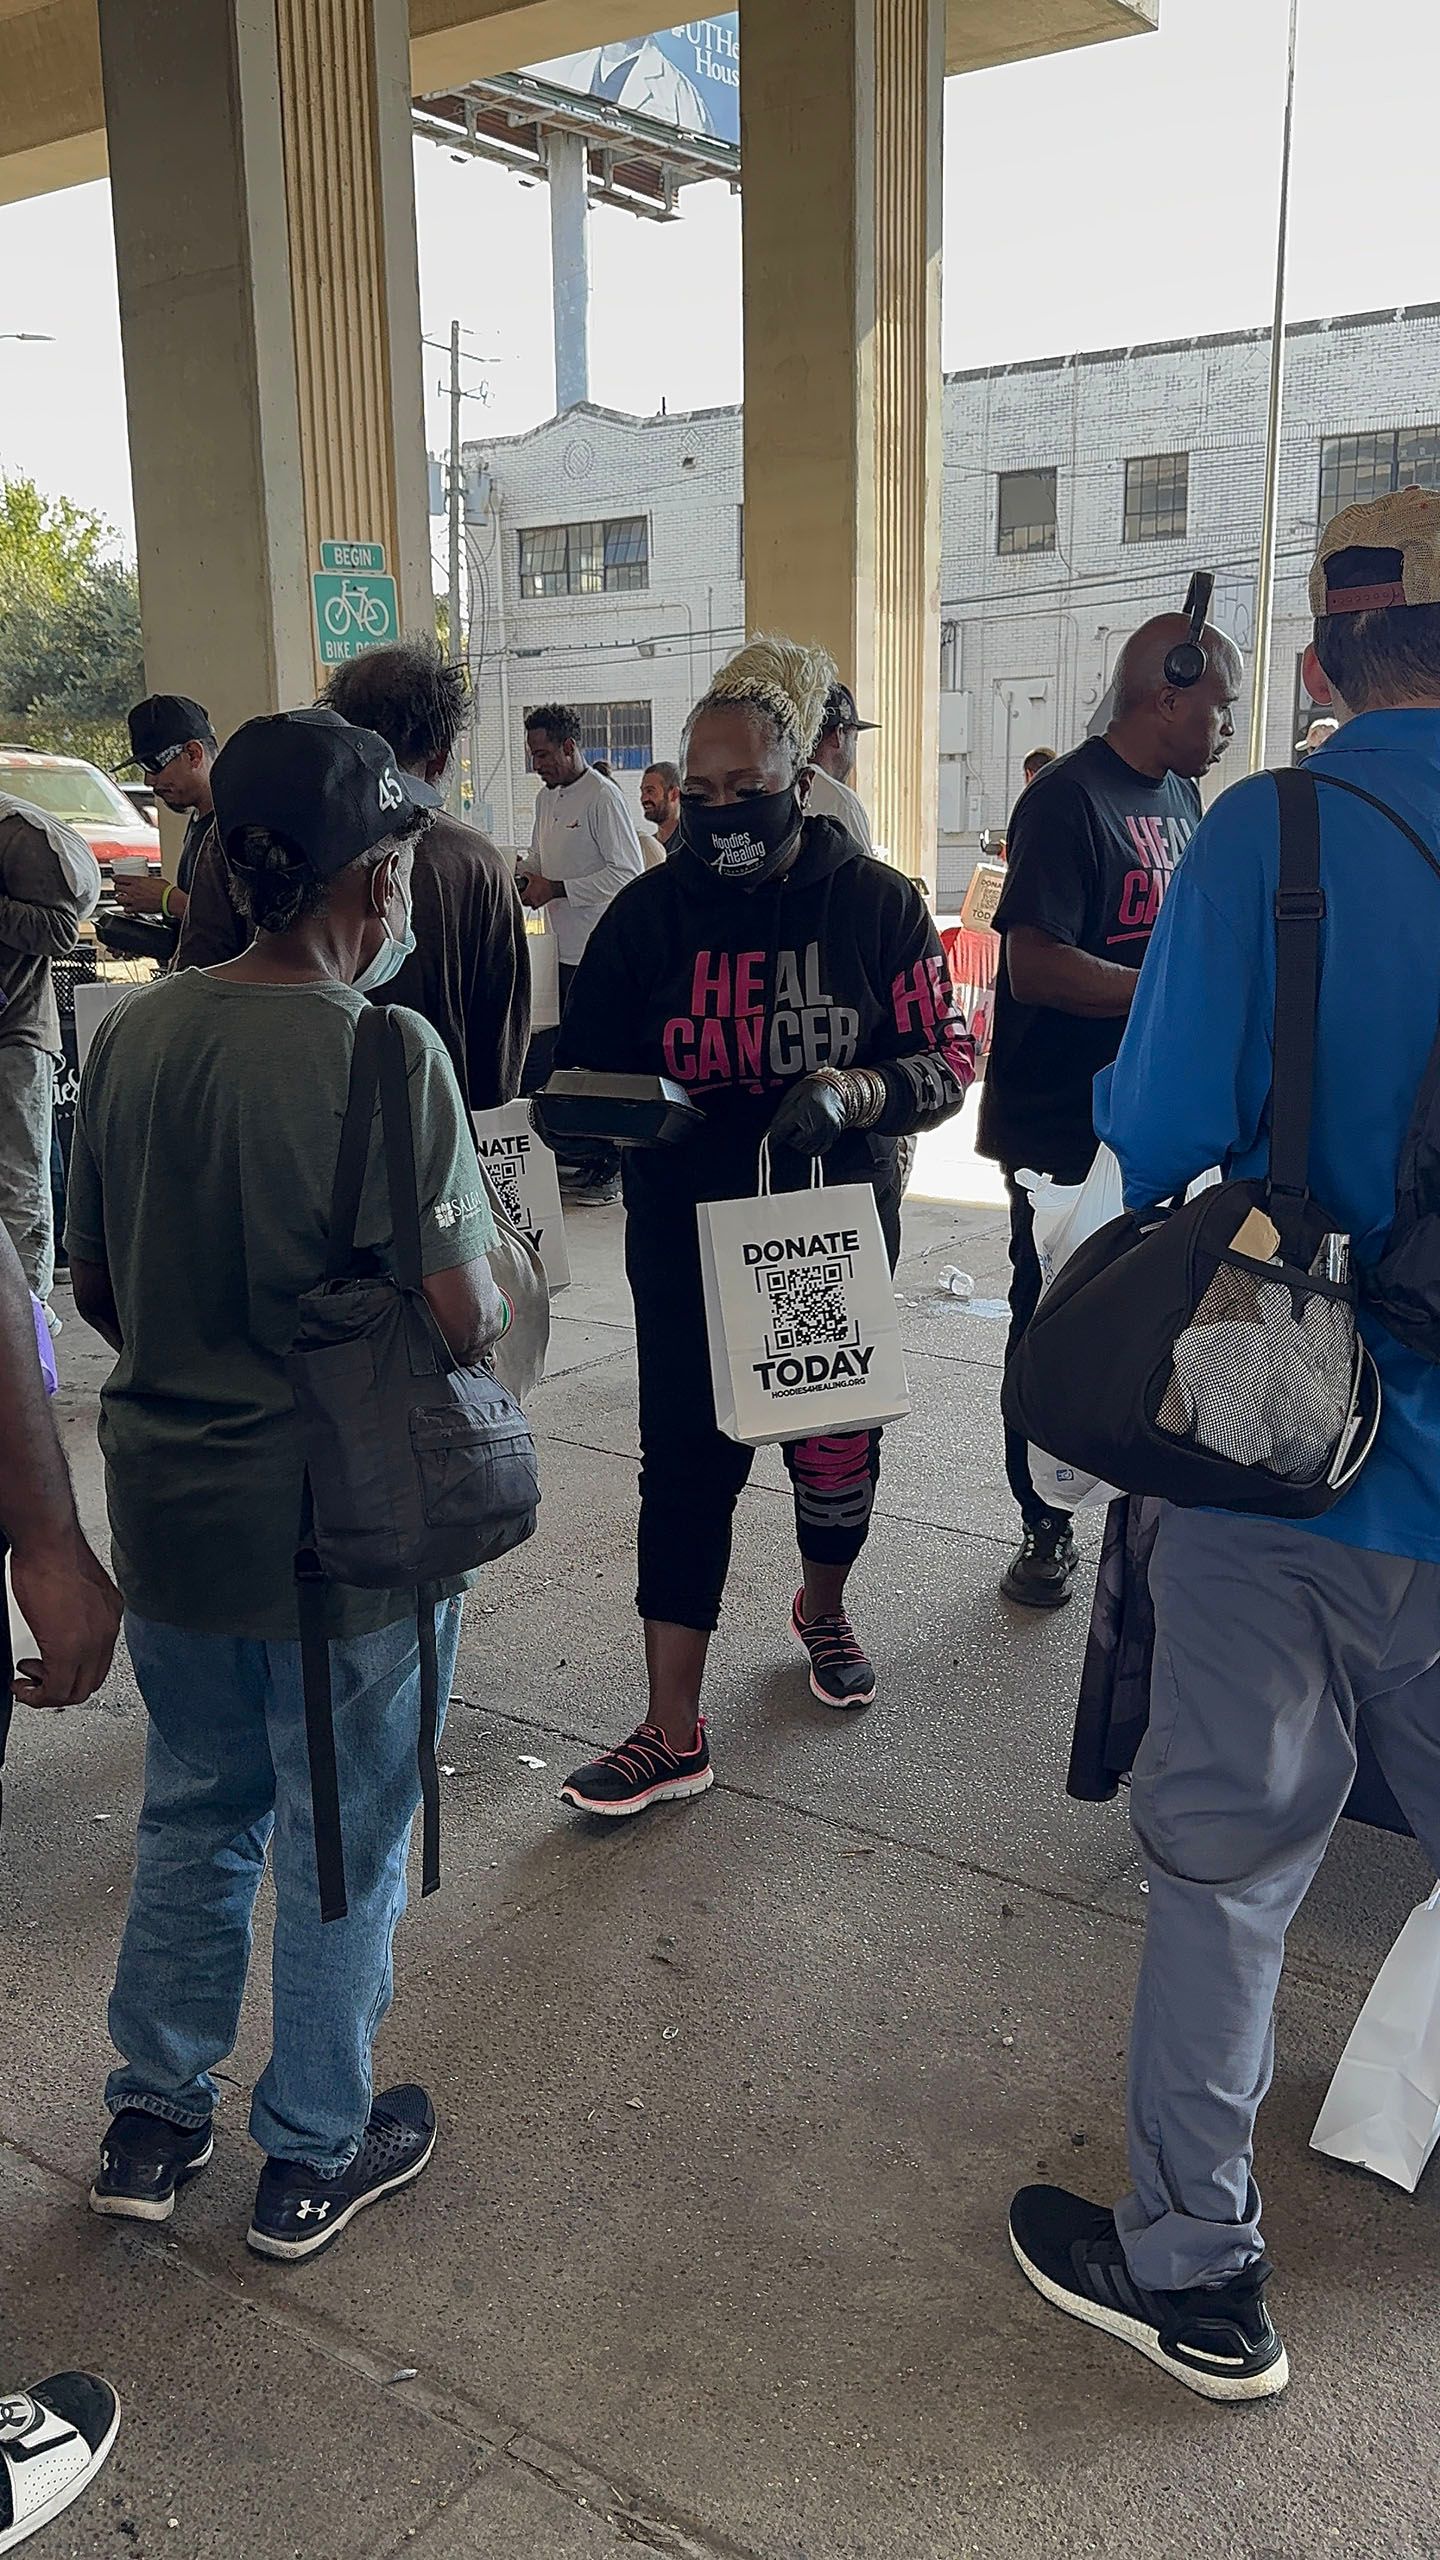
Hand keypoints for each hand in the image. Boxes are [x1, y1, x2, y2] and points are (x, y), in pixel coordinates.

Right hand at [10, 1531, 121, 1709]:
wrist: (48, 1541)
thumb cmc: (54, 1553)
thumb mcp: (76, 1588)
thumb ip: (76, 1612)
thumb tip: (60, 1626)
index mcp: (109, 1615)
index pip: (100, 1661)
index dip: (72, 1672)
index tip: (49, 1668)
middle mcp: (107, 1631)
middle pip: (91, 1682)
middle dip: (60, 1688)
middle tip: (35, 1680)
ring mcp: (92, 1642)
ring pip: (77, 1691)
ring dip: (48, 1694)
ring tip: (27, 1681)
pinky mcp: (68, 1648)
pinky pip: (57, 1689)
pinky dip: (38, 1695)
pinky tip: (22, 1685)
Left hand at [114, 875, 166, 914]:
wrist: (169, 899)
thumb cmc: (165, 889)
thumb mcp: (154, 879)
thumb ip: (146, 880)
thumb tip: (146, 880)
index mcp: (136, 880)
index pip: (119, 878)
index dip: (115, 878)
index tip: (115, 879)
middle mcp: (132, 890)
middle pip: (117, 888)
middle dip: (117, 888)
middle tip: (120, 888)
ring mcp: (134, 900)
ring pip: (118, 899)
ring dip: (119, 898)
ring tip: (122, 898)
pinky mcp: (137, 908)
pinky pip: (126, 910)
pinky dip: (126, 909)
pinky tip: (128, 908)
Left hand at [518, 871, 559, 910]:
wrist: (552, 889)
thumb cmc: (544, 884)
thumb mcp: (534, 877)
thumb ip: (527, 875)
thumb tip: (523, 874)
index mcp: (527, 894)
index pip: (519, 897)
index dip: (518, 894)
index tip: (519, 892)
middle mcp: (530, 899)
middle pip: (522, 902)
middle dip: (521, 899)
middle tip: (522, 896)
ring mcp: (535, 903)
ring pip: (527, 905)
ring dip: (526, 902)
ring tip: (527, 898)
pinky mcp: (539, 904)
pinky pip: (533, 907)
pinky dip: (532, 905)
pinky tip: (533, 901)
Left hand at [767, 1074, 850, 1156]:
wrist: (833, 1086)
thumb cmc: (811, 1089)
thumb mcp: (791, 1099)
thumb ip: (780, 1118)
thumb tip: (770, 1133)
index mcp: (803, 1114)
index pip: (783, 1132)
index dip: (773, 1138)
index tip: (768, 1144)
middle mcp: (817, 1126)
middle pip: (796, 1144)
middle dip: (792, 1137)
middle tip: (794, 1125)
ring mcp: (827, 1132)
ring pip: (808, 1149)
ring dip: (802, 1142)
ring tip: (804, 1127)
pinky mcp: (834, 1135)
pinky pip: (819, 1149)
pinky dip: (813, 1144)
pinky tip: (812, 1134)